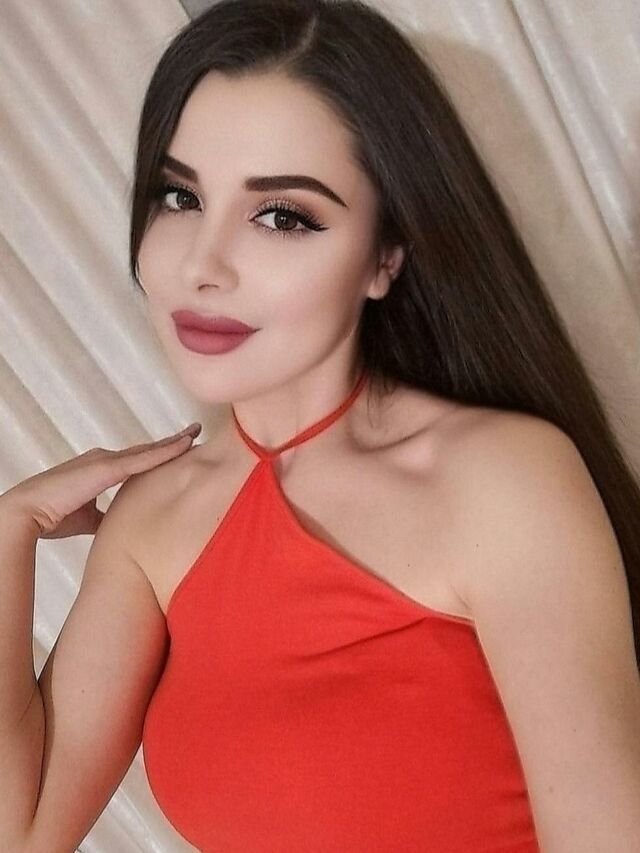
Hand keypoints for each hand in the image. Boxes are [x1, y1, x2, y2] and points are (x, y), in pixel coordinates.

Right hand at [1, 423, 201, 538]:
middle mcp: (106, 459)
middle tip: (194, 432)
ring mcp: (107, 461)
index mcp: (102, 470)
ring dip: (174, 442)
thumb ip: (107, 518)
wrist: (28, 512)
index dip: (159, 454)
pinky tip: (185, 445)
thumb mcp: (88, 518)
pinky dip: (166, 451)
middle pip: (147, 450)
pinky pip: (144, 458)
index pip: (137, 460)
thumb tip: (124, 528)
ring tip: (196, 432)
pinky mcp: (108, 468)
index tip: (179, 449)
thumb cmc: (52, 515)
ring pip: (149, 450)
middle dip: (171, 443)